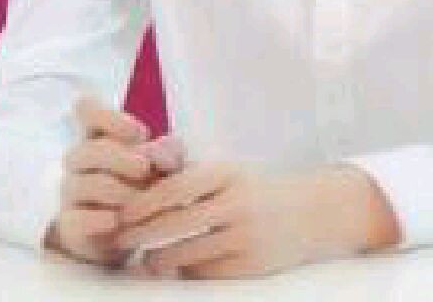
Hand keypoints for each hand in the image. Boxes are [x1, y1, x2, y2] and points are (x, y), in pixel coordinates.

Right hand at [45, 95, 179, 268]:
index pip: (87, 109)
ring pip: (85, 184)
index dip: (108, 117)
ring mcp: (71, 191)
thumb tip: (165, 146)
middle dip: (120, 159)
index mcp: (100, 135)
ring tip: (139, 200)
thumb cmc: (145, 186)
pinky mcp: (69, 224)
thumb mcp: (163, 165)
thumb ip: (169, 152)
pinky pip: (77, 218)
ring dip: (117, 191)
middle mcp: (80, 159)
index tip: (139, 134)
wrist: (128, 232)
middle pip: (88, 150)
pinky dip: (100, 219)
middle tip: (145, 169)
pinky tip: (117, 221)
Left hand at [110, 162, 344, 279]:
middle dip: (140, 234)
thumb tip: (146, 159)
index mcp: (227, 172)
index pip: (174, 188)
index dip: (143, 203)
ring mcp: (244, 236)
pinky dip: (184, 271)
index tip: (122, 213)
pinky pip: (203, 273)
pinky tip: (175, 267)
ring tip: (143, 258)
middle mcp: (235, 203)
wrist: (312, 213)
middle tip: (120, 239)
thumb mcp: (228, 171)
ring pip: (184, 253)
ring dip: (156, 259)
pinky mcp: (249, 266)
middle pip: (174, 224)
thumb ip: (186, 166)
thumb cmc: (257, 190)